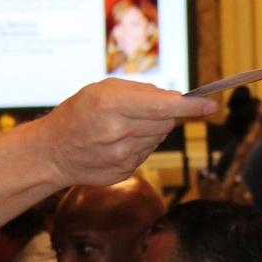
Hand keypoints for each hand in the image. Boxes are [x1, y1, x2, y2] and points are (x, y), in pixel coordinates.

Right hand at [37, 79, 215, 187]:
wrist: (52, 153)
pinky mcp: (125, 171)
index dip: (190, 107)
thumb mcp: (101, 89)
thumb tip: (175, 99)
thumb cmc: (77, 113)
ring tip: (123, 127)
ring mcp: (122, 156)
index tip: (210, 106)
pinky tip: (118, 143)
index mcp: (112, 106)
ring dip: (150, 129)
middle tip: (140, 110)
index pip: (163, 107)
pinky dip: (140, 144)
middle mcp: (118, 132)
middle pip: (166, 122)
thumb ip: (140, 91)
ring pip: (159, 137)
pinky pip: (147, 153)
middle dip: (163, 113)